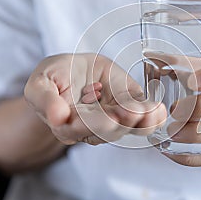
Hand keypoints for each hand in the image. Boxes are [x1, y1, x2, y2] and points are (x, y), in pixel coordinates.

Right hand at [24, 54, 165, 145]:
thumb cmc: (55, 77)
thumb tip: (57, 117)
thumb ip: (44, 99)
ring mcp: (114, 119)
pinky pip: (142, 116)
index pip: (80, 129)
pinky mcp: (129, 107)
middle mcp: (93, 128)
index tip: (109, 120)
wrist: (74, 69)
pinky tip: (160, 111)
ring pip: (129, 126)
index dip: (95, 125)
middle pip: (109, 130)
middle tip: (134, 112)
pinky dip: (153, 115)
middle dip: (123, 123)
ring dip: (142, 121)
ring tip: (152, 112)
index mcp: (68, 126)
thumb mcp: (40, 83)